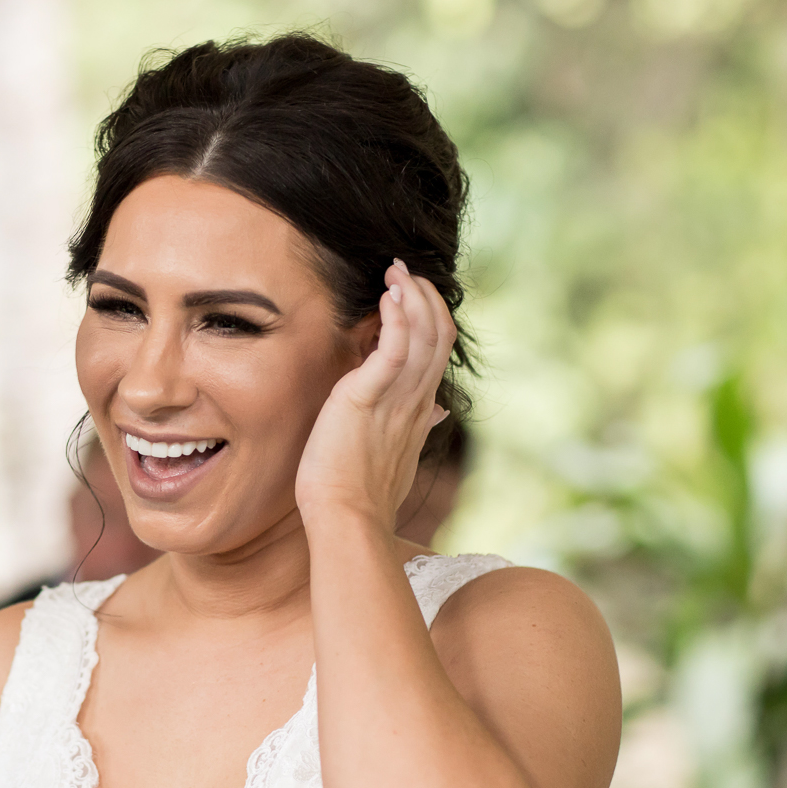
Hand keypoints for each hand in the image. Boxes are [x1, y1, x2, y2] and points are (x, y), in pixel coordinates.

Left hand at [295, 259, 456, 526]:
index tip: (412, 293)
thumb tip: (440, 410)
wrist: (346, 518)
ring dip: (411, 295)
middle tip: (403, 269)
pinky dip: (396, 317)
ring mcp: (396, 398)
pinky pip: (393, 348)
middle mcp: (417, 399)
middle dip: (425, 294)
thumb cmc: (361, 493)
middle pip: (439, 333)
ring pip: (423, 333)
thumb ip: (419, 426)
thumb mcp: (398, 454)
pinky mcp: (367, 396)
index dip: (432, 316)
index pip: (439, 350)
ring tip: (396, 271)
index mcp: (421, 409)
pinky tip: (388, 297)